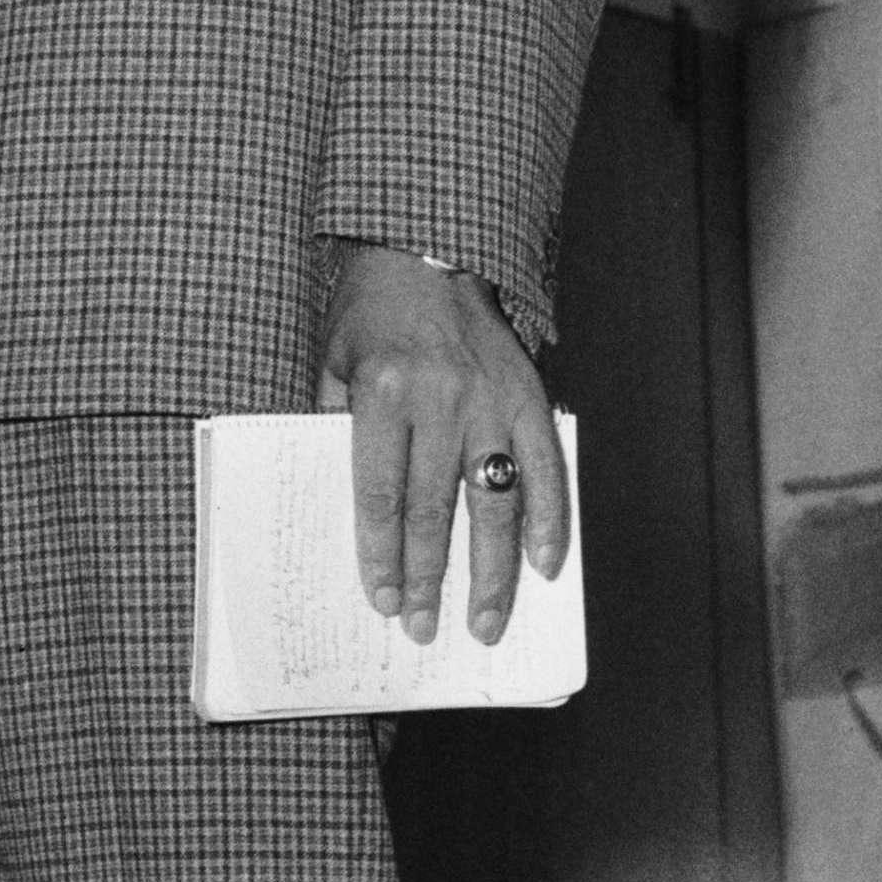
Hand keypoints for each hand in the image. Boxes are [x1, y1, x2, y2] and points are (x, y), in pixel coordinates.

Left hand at [316, 241, 568, 645]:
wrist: (424, 251)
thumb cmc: (368, 315)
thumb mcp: (333, 366)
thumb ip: (339, 433)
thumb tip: (356, 518)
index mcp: (383, 393)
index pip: (381, 495)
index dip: (381, 555)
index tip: (381, 601)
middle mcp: (440, 399)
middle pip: (435, 511)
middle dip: (429, 579)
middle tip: (423, 629)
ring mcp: (491, 399)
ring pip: (494, 503)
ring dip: (492, 572)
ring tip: (486, 623)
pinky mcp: (528, 395)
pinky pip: (545, 468)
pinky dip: (549, 519)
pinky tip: (545, 565)